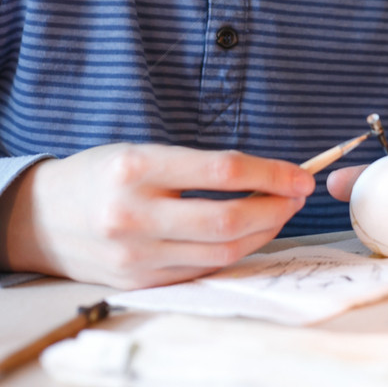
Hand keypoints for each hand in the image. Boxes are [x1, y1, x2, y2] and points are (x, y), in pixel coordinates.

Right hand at [0, 143, 314, 288]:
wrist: (41, 218)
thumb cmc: (101, 174)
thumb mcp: (142, 150)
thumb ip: (198, 165)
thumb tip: (264, 175)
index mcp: (136, 166)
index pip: (221, 171)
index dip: (270, 173)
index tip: (300, 173)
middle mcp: (134, 213)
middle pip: (228, 220)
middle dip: (276, 207)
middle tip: (298, 194)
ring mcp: (136, 255)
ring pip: (221, 252)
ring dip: (264, 232)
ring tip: (281, 212)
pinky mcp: (140, 283)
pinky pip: (202, 270)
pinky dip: (234, 253)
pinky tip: (250, 235)